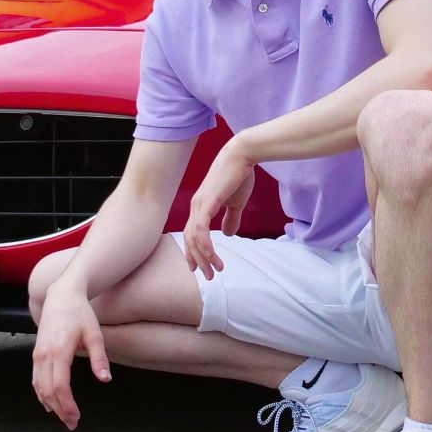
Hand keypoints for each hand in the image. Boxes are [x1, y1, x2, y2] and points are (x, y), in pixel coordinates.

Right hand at [31, 288, 109, 430]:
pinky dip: (41, 394)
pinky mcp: (36, 353)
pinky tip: (49, 403)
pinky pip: (35, 379)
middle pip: (48, 391)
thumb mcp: (95, 334)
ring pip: (39, 387)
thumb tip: (105, 379)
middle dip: (60, 410)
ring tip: (64, 418)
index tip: (76, 417)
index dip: (67, 405)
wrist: (61, 296)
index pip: (60, 387)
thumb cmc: (80, 313)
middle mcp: (44, 355)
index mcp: (59, 351)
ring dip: (50, 405)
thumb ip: (99, 358)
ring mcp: (38, 355)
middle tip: (72, 424)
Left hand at [183, 137, 254, 278]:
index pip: (190, 234)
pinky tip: (212, 255)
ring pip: (194, 238)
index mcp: (200, 207)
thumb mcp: (236, 202)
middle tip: (208, 276)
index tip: (199, 268)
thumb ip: (232, 218)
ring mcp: (199, 205)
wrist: (242, 155)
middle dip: (198, 260)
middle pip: (189, 240)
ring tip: (215, 270)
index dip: (193, 252)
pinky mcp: (207, 203)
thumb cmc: (239, 175)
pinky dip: (205, 244)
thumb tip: (229, 234)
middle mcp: (195, 207)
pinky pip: (200, 229)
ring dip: (204, 256)